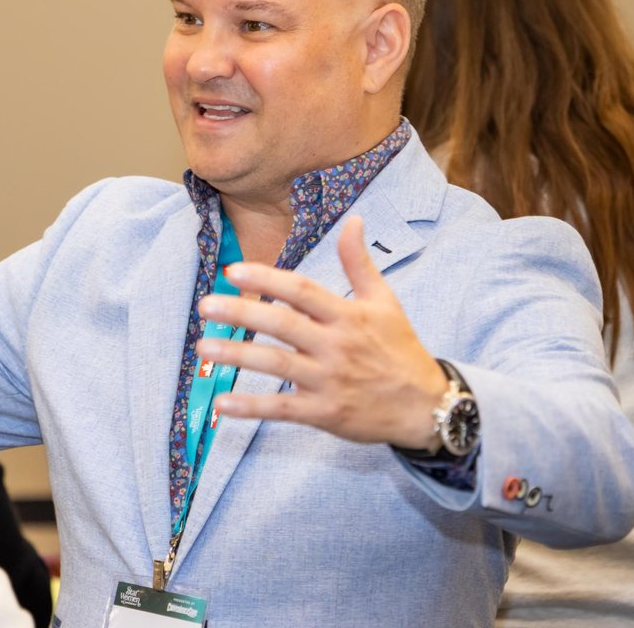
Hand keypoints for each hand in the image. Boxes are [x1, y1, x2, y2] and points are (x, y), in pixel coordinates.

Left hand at [196, 215, 447, 448]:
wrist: (428, 406)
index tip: (233, 271)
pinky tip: (221, 403)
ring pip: (277, 365)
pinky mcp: (325, 413)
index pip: (302, 291)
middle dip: (242, 313)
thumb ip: (359, 262)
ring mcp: (329, 381)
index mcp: (348, 315)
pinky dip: (251, 407)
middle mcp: (336, 346)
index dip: (267, 280)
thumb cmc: (400, 348)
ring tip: (204, 347)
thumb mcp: (385, 301)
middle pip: (283, 325)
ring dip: (238, 356)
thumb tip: (353, 219)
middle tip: (206, 305)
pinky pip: (282, 408)